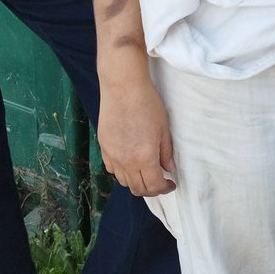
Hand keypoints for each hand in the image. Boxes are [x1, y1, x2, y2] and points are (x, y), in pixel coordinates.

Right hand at [97, 78, 176, 196]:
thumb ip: (166, 152)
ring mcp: (112, 155)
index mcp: (144, 157)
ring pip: (123, 181)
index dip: (164, 188)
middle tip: (160, 181)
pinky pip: (112, 169)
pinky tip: (130, 162)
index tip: (170, 183)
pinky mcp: (103, 147)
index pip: (154, 186)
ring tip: (145, 172)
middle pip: (138, 188)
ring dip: (136, 182)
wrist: (123, 86)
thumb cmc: (147, 103)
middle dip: (151, 189)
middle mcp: (126, 161)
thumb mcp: (163, 128)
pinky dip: (122, 172)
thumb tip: (169, 168)